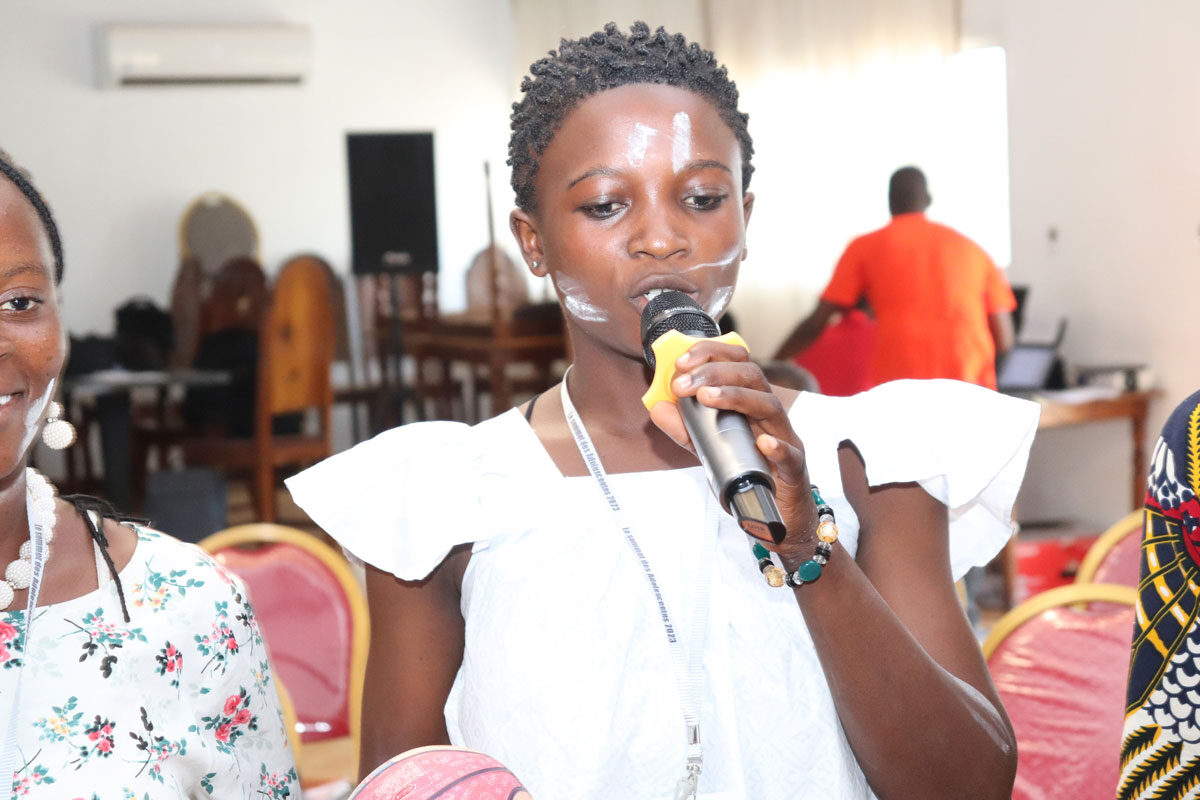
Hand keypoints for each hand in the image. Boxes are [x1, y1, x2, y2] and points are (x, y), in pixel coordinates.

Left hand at [648, 340, 817, 566]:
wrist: (776, 514)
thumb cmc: (748, 472)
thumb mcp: (708, 448)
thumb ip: (684, 428)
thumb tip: (658, 406)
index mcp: (751, 402)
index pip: (737, 363)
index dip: (711, 355)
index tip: (681, 362)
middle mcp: (769, 414)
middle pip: (752, 376)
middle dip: (715, 373)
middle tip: (684, 383)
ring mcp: (785, 438)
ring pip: (770, 406)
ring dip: (737, 397)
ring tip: (706, 398)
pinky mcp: (794, 468)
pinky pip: (790, 453)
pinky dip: (776, 445)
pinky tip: (761, 441)